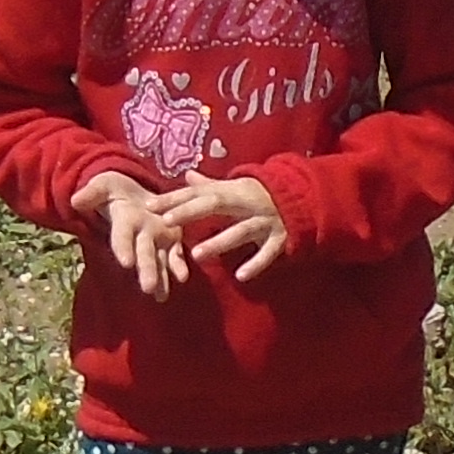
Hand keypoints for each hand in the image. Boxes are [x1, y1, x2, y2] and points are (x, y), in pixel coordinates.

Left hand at [85, 173, 286, 294]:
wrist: (302, 199)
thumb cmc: (259, 196)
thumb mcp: (235, 188)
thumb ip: (210, 185)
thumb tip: (186, 175)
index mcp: (232, 191)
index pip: (197, 193)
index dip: (174, 199)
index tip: (150, 207)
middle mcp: (247, 204)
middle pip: (215, 204)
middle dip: (190, 212)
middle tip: (166, 221)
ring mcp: (264, 221)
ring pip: (240, 231)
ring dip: (219, 242)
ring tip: (198, 255)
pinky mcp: (280, 238)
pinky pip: (268, 253)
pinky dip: (256, 264)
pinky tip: (240, 277)